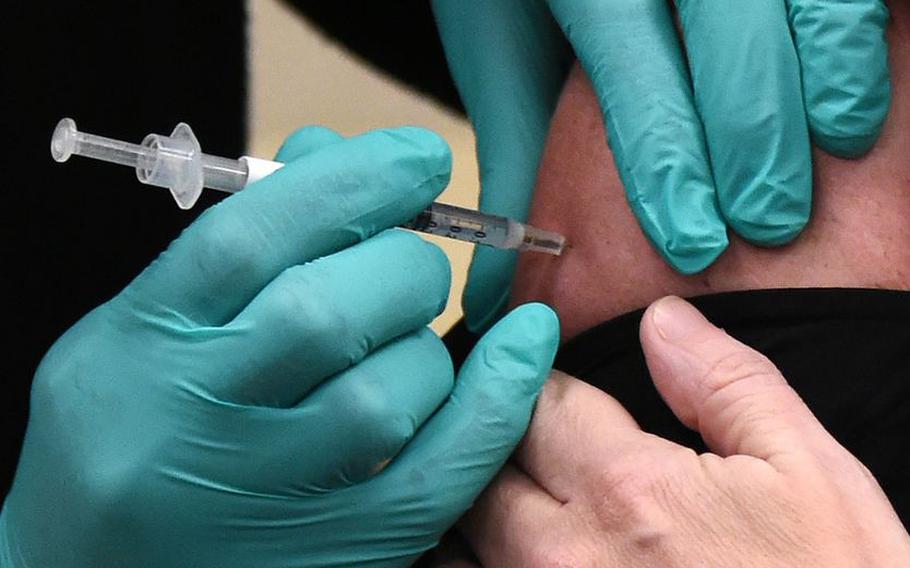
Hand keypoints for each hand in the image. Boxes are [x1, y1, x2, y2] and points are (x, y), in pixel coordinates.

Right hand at [0, 126, 560, 566]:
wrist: (94, 564)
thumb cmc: (131, 420)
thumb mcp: (149, 318)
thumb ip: (241, 238)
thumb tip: (339, 155)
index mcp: (141, 344)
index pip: (252, 241)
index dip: (351, 182)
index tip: (418, 157)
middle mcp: (197, 421)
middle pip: (329, 312)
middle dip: (400, 263)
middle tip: (405, 261)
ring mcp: (267, 493)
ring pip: (389, 390)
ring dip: (424, 340)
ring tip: (397, 339)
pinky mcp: (338, 546)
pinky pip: (439, 471)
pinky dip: (498, 398)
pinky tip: (526, 344)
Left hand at [432, 0, 891, 330]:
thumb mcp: (504, 60)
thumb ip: (512, 153)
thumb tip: (497, 274)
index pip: (635, 82)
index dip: (667, 165)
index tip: (689, 242)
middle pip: (729, 47)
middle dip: (755, 139)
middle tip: (769, 221)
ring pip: (799, 8)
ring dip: (824, 81)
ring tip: (837, 144)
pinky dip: (851, 37)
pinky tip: (846, 96)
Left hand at [459, 296, 909, 565]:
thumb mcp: (810, 476)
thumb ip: (728, 385)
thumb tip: (662, 321)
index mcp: (628, 491)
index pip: (535, 401)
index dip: (535, 381)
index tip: (545, 381)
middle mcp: (563, 555)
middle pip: (477, 464)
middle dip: (491, 434)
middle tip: (513, 425)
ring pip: (459, 533)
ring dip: (471, 496)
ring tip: (499, 480)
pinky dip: (474, 556)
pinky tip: (498, 543)